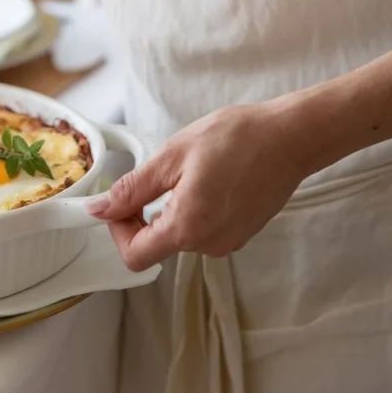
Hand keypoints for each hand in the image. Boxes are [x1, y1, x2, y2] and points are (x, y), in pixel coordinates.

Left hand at [86, 103, 316, 270]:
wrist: (292, 136)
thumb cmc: (237, 139)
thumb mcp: (171, 157)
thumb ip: (132, 190)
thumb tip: (99, 210)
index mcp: (188, 229)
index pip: (134, 256)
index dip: (117, 230)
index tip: (119, 202)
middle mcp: (209, 245)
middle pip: (156, 245)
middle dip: (142, 215)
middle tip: (154, 175)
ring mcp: (228, 241)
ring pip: (178, 235)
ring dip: (169, 208)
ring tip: (189, 171)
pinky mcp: (241, 233)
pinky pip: (202, 229)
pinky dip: (191, 208)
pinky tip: (207, 178)